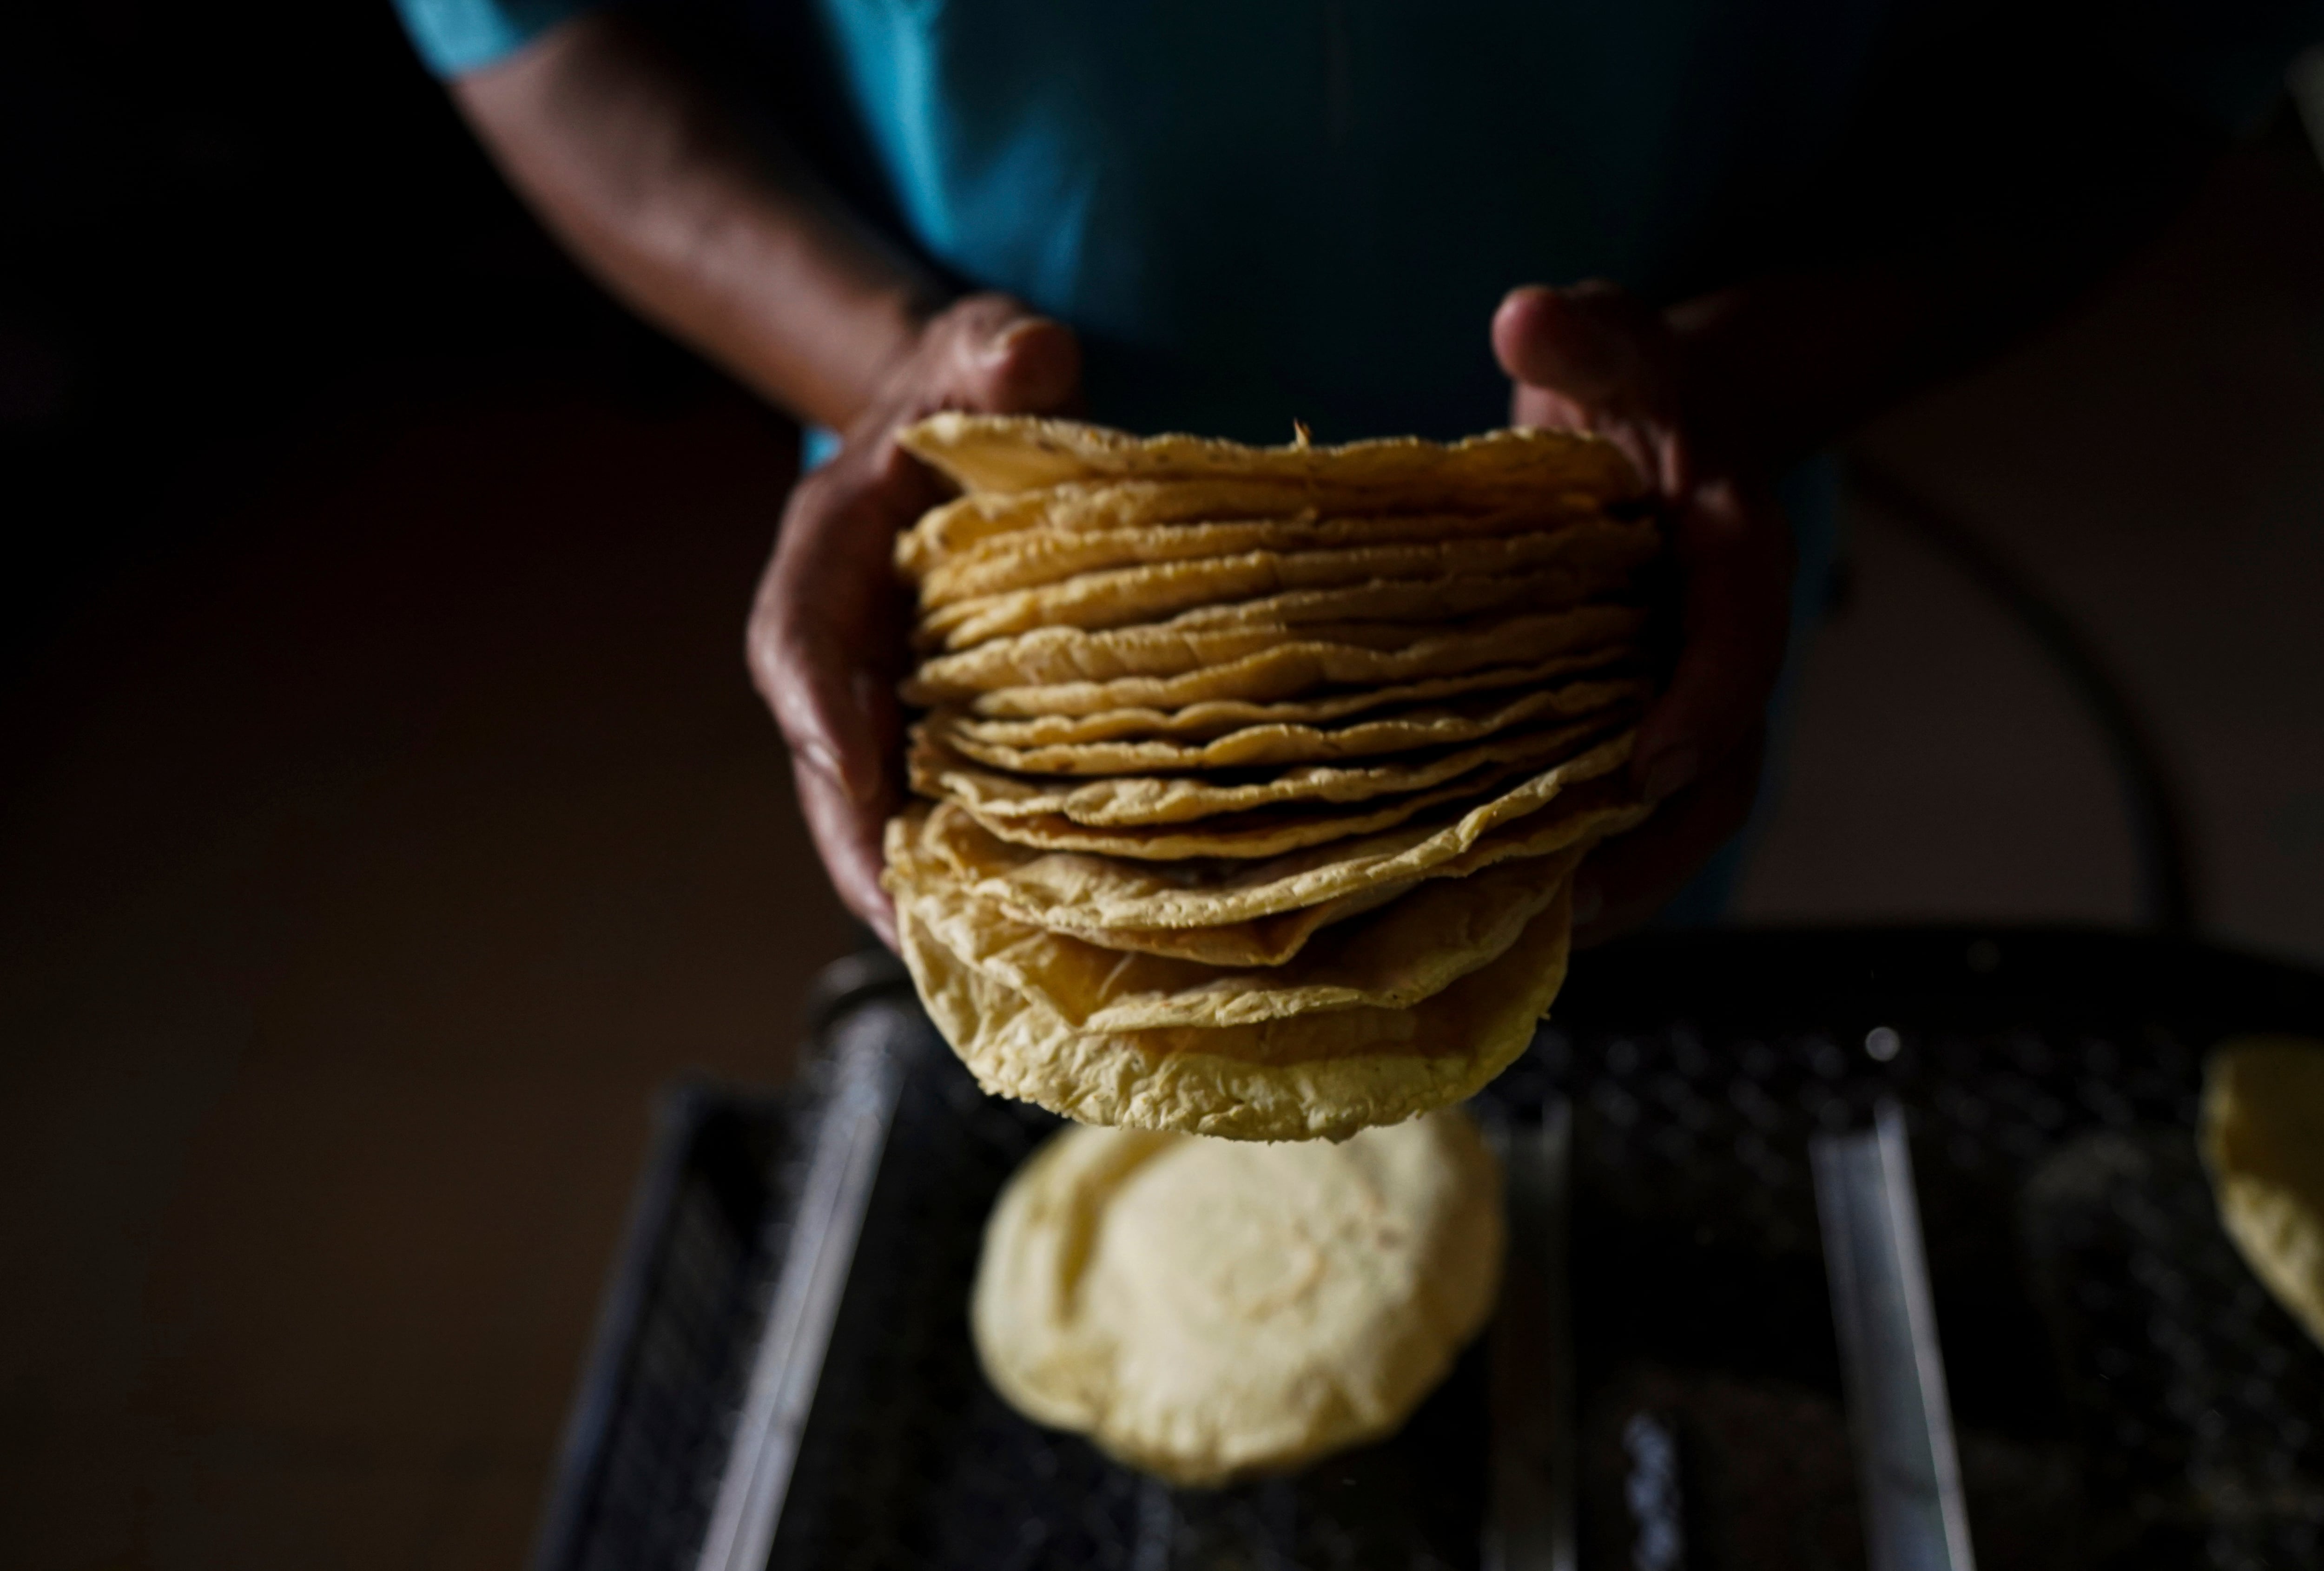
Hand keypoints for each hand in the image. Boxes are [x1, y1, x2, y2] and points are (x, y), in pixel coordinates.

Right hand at [747, 294, 1081, 946]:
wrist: (959, 409)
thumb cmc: (964, 380)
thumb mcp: (976, 347)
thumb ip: (995, 349)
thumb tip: (1033, 355)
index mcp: (825, 555)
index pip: (798, 646)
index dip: (821, 719)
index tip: (855, 788)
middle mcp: (839, 641)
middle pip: (828, 763)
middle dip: (860, 854)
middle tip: (911, 936)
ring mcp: (881, 689)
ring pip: (876, 803)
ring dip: (911, 884)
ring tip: (969, 963)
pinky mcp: (931, 717)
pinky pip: (934, 800)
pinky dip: (965, 860)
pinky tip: (1019, 920)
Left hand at [1492, 282, 1793, 940]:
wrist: (1667, 412)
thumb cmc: (1630, 379)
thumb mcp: (1610, 338)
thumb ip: (1581, 334)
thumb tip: (1524, 319)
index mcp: (1731, 552)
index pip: (1737, 640)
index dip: (1703, 706)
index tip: (1644, 764)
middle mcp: (1723, 637)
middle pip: (1723, 762)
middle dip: (1660, 839)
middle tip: (1578, 901)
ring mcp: (1685, 687)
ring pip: (1684, 806)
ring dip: (1625, 875)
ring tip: (1545, 932)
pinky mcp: (1641, 713)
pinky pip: (1633, 805)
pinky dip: (1590, 858)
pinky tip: (1523, 908)